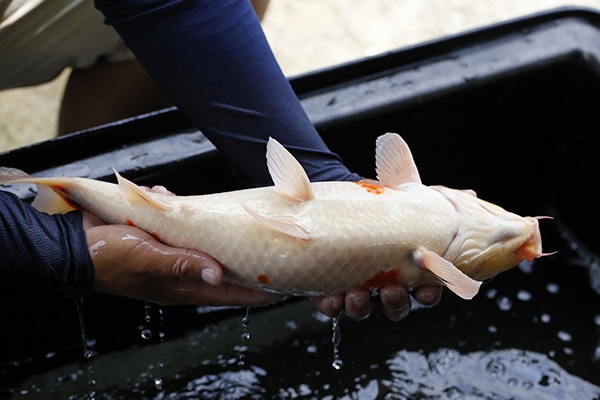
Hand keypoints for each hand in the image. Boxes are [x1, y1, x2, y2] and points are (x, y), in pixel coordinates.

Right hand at [82, 211, 282, 306]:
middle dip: (242, 255)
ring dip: (206, 225)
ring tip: (213, 208)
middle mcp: (180, 275)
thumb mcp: (147, 258)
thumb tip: (217, 275)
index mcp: (181, 287)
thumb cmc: (107, 255)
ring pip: (202, 242)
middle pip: (222, 268)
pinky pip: (178, 225)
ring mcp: (170, 256)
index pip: (229, 293)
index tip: (284, 287)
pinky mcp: (159, 238)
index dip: (257, 292)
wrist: (71, 242)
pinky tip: (166, 196)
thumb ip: (182, 265)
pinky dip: (177, 211)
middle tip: (268, 240)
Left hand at [309, 178, 442, 320]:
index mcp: (410, 272)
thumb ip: (436, 204)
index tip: (425, 287)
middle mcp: (387, 286)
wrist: (346, 209)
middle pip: (398, 306)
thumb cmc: (385, 214)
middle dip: (395, 302)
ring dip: (362, 307)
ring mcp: (360, 290)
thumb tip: (471, 196)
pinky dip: (332, 305)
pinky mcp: (332, 289)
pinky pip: (333, 305)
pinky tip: (330, 298)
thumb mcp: (410, 206)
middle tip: (391, 290)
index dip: (427, 293)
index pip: (427, 291)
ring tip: (356, 294)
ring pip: (364, 309)